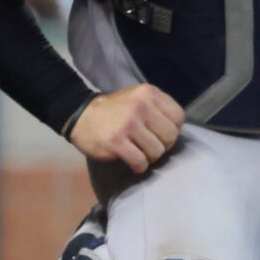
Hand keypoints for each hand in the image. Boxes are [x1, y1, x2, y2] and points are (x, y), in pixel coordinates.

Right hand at [69, 83, 184, 172]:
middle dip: (164, 146)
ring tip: (141, 153)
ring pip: (157, 151)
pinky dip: (139, 166)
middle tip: (152, 147)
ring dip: (151, 157)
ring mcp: (128, 124)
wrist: (81, 115)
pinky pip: (140, 161)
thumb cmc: (115, 109)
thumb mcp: (139, 97)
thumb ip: (158, 108)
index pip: (179, 117)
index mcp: (149, 93)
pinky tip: (134, 163)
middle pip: (170, 136)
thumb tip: (176, 129)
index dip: (174, 130)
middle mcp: (141, 106)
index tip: (162, 134)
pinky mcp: (115, 142)